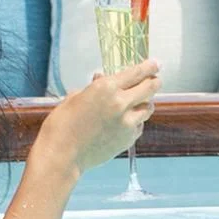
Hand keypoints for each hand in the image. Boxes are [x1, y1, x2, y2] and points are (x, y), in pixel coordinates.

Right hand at [42, 60, 159, 173]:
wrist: (62, 155)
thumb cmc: (62, 125)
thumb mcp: (74, 98)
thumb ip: (93, 87)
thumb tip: (100, 78)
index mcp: (106, 88)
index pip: (137, 72)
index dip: (149, 66)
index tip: (155, 64)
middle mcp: (121, 103)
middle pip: (150, 88)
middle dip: (154, 82)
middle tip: (154, 80)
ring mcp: (127, 123)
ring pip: (148, 108)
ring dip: (146, 102)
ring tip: (139, 102)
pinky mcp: (128, 139)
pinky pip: (139, 125)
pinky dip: (136, 121)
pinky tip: (127, 121)